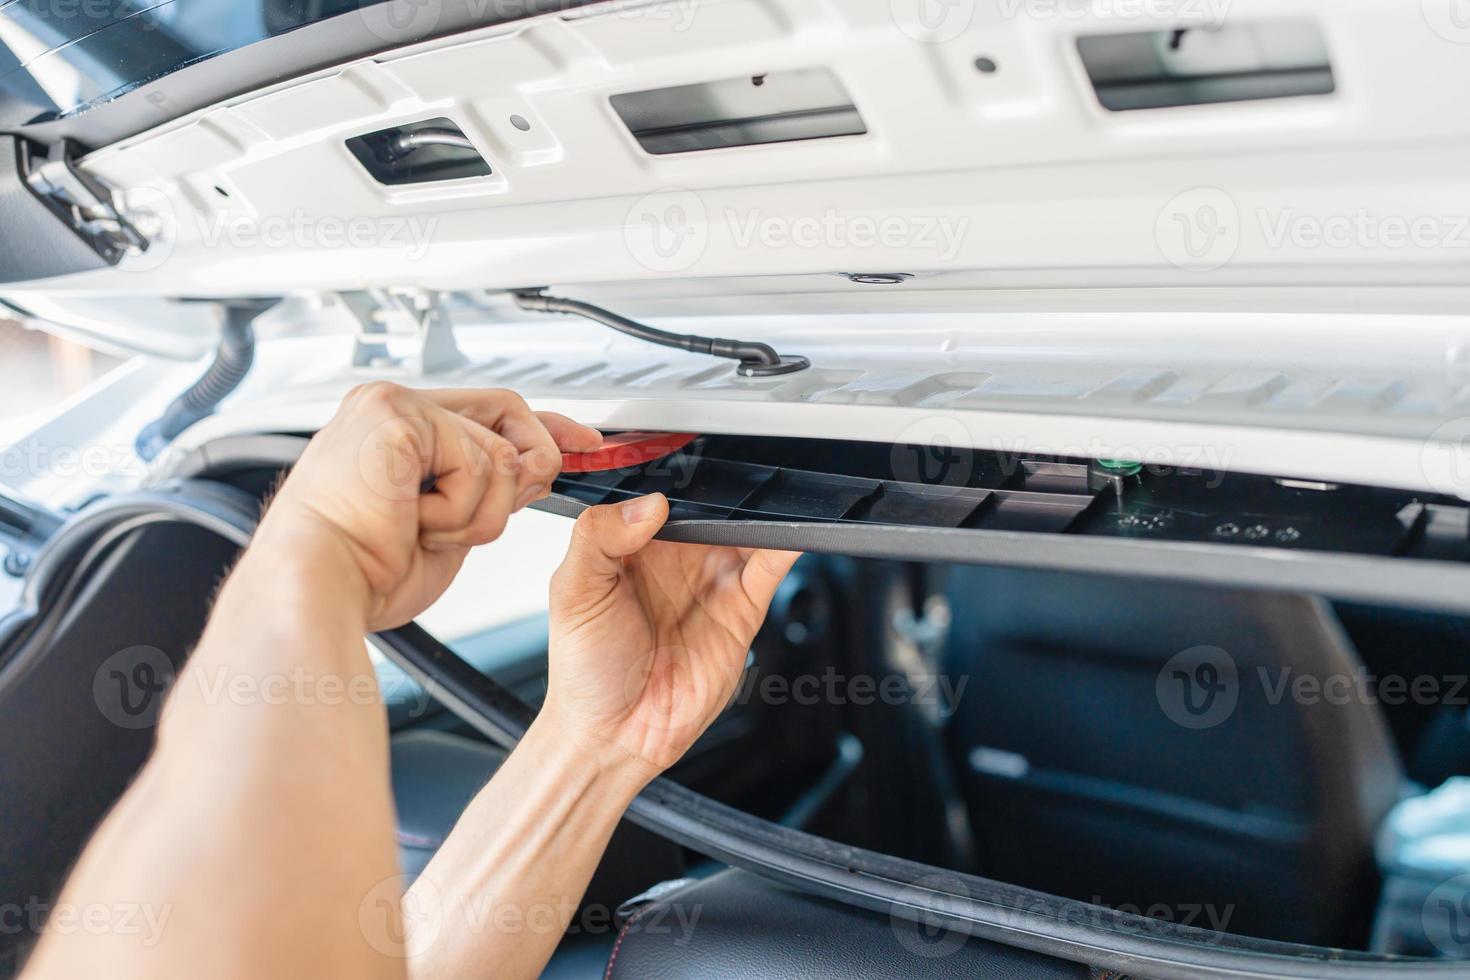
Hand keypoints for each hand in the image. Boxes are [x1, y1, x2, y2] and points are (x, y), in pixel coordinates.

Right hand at [259, 382, 600, 630]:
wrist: (314, 589)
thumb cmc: (360, 573)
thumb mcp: (446, 525)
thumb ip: (483, 488)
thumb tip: (533, 468)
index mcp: (395, 431)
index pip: (488, 411)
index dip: (544, 426)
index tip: (583, 442)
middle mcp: (391, 406)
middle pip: (508, 416)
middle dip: (528, 471)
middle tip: (490, 516)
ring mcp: (393, 404)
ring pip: (500, 452)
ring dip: (479, 513)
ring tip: (423, 530)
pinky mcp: (399, 414)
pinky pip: (478, 461)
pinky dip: (459, 509)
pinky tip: (414, 520)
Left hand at [541, 493, 800, 780]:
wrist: (614, 737)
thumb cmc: (584, 671)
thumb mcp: (573, 592)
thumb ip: (599, 538)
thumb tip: (649, 505)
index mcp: (630, 542)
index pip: (661, 492)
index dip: (676, 474)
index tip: (687, 458)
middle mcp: (676, 557)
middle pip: (712, 506)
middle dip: (728, 486)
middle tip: (734, 470)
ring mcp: (712, 581)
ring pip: (747, 530)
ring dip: (761, 510)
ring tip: (767, 495)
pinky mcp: (742, 610)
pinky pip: (771, 568)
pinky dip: (788, 544)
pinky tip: (789, 529)